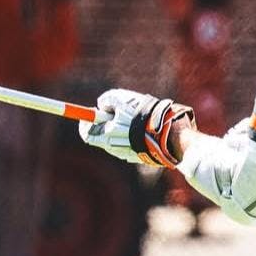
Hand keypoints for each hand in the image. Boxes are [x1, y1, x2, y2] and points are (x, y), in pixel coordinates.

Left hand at [79, 89, 195, 167]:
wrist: (169, 133)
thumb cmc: (143, 114)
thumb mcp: (121, 99)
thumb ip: (107, 100)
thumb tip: (102, 105)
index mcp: (107, 136)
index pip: (87, 134)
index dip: (85, 123)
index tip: (90, 113)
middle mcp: (115, 149)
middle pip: (102, 137)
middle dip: (105, 124)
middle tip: (114, 112)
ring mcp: (128, 154)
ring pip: (117, 140)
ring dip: (120, 129)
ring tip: (134, 118)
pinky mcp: (140, 156)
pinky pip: (130, 145)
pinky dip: (131, 136)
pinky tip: (143, 127)